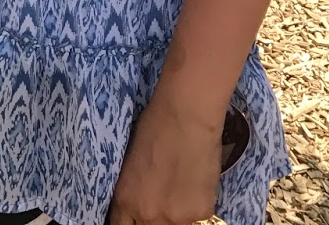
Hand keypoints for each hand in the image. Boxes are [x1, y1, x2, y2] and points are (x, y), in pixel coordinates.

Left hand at [107, 96, 222, 224]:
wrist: (186, 114)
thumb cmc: (154, 126)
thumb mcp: (132, 163)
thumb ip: (134, 190)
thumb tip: (140, 201)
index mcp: (125, 200)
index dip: (130, 221)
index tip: (137, 215)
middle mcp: (148, 216)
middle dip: (153, 218)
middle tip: (161, 199)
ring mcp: (176, 219)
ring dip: (175, 216)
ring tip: (178, 192)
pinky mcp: (202, 214)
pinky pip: (196, 220)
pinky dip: (194, 209)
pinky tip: (194, 187)